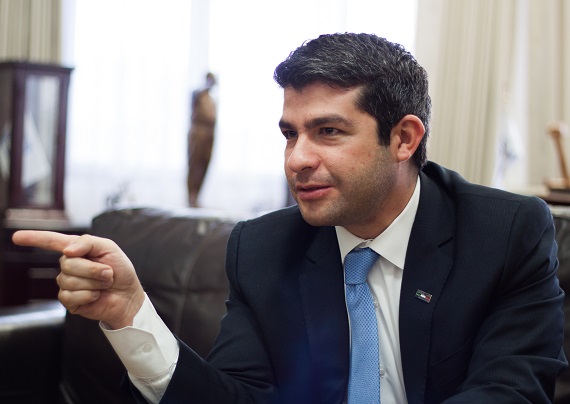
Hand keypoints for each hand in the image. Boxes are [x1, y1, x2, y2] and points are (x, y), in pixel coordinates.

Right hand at [12, 231, 144, 328]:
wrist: (128, 296)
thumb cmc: (121, 271)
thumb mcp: (109, 248)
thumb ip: (88, 242)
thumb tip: (67, 250)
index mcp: (77, 250)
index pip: (51, 242)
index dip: (34, 238)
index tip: (16, 237)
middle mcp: (69, 265)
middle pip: (68, 263)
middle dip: (93, 269)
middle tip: (108, 273)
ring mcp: (67, 283)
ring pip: (70, 280)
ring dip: (94, 282)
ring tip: (104, 284)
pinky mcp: (69, 300)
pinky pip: (70, 295)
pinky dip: (89, 295)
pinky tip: (96, 295)